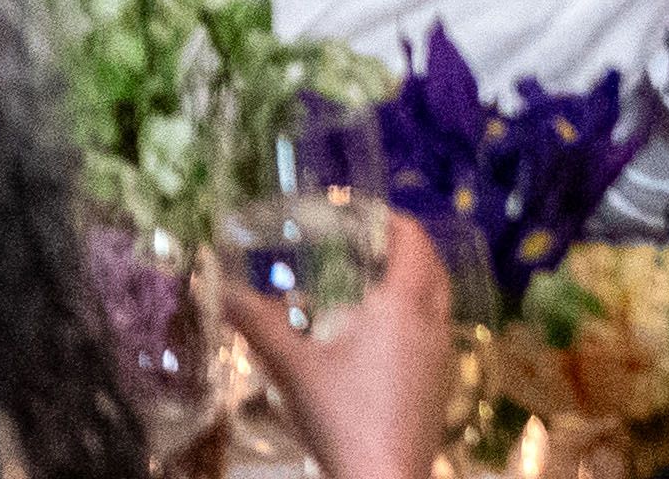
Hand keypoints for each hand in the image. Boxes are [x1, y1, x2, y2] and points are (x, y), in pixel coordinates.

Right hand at [225, 212, 458, 478]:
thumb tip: (226, 292)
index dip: (397, 222)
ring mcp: (442, 355)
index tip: (371, 214)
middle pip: (433, 269)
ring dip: (416, 285)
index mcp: (404, 305)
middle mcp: (432, 323)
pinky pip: (435, 334)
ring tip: (376, 289)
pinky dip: (417, 319)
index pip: (414, 243)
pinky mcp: (441, 385)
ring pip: (438, 302)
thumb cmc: (342, 415)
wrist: (382, 477)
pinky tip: (384, 342)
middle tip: (374, 246)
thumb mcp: (294, 368)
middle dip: (409, 250)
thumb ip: (260, 325)